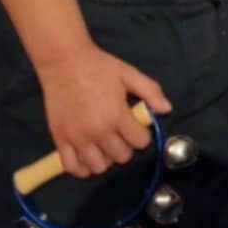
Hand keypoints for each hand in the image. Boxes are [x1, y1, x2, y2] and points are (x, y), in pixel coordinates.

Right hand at [40, 44, 170, 179]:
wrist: (63, 60)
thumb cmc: (98, 66)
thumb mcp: (129, 74)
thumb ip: (150, 91)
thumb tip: (166, 109)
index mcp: (117, 115)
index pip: (140, 143)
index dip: (141, 135)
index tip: (136, 127)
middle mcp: (98, 131)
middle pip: (121, 157)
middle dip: (125, 147)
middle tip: (120, 134)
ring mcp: (77, 137)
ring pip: (98, 167)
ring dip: (105, 159)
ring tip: (103, 144)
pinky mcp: (60, 139)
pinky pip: (72, 167)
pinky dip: (81, 167)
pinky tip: (86, 156)